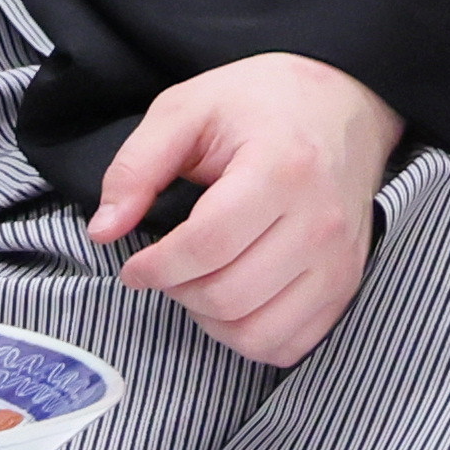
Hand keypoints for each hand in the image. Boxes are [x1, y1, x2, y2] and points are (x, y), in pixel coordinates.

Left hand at [88, 53, 399, 370]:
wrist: (340, 105)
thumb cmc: (259, 105)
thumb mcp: (186, 110)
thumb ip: (137, 167)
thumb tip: (103, 230)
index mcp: (281, 168)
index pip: (207, 246)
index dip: (156, 267)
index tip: (134, 266)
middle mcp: (319, 221)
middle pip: (229, 295)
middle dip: (178, 291)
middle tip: (164, 270)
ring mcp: (338, 260)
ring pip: (258, 333)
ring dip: (210, 321)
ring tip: (196, 284)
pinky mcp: (346, 285)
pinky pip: (290, 344)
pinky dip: (250, 338)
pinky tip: (233, 303)